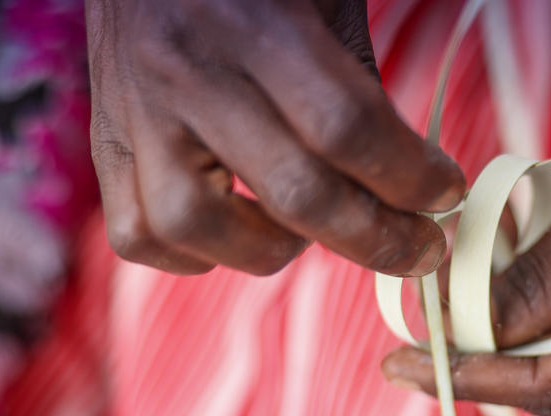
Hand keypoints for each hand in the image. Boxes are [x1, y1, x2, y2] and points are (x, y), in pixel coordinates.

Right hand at [87, 0, 463, 275]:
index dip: (410, 177)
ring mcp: (135, 111)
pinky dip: (194, 255)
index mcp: (255, 23)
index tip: (445, 194)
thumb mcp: (326, 1)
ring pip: (198, 226)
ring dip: (273, 251)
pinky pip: (138, 233)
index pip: (346, 127)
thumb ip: (359, 86)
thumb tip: (405, 181)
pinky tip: (239, 233)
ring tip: (311, 234)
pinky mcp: (105, 141)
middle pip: (294, 192)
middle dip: (378, 239)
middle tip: (420, 248)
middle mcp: (187, 70)